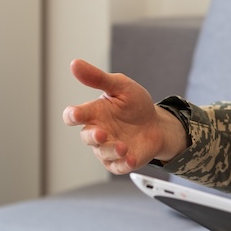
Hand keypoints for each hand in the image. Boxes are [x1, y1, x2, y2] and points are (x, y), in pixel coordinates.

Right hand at [62, 59, 188, 173]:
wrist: (157, 124)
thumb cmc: (135, 105)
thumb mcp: (120, 86)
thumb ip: (98, 78)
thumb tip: (75, 64)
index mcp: (94, 113)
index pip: (74, 115)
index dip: (72, 115)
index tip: (75, 114)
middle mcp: (98, 132)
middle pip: (86, 137)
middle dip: (93, 136)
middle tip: (101, 133)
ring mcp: (108, 148)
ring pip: (102, 153)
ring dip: (111, 150)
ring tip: (123, 146)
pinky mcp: (121, 161)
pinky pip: (118, 166)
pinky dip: (123, 164)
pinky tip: (131, 159)